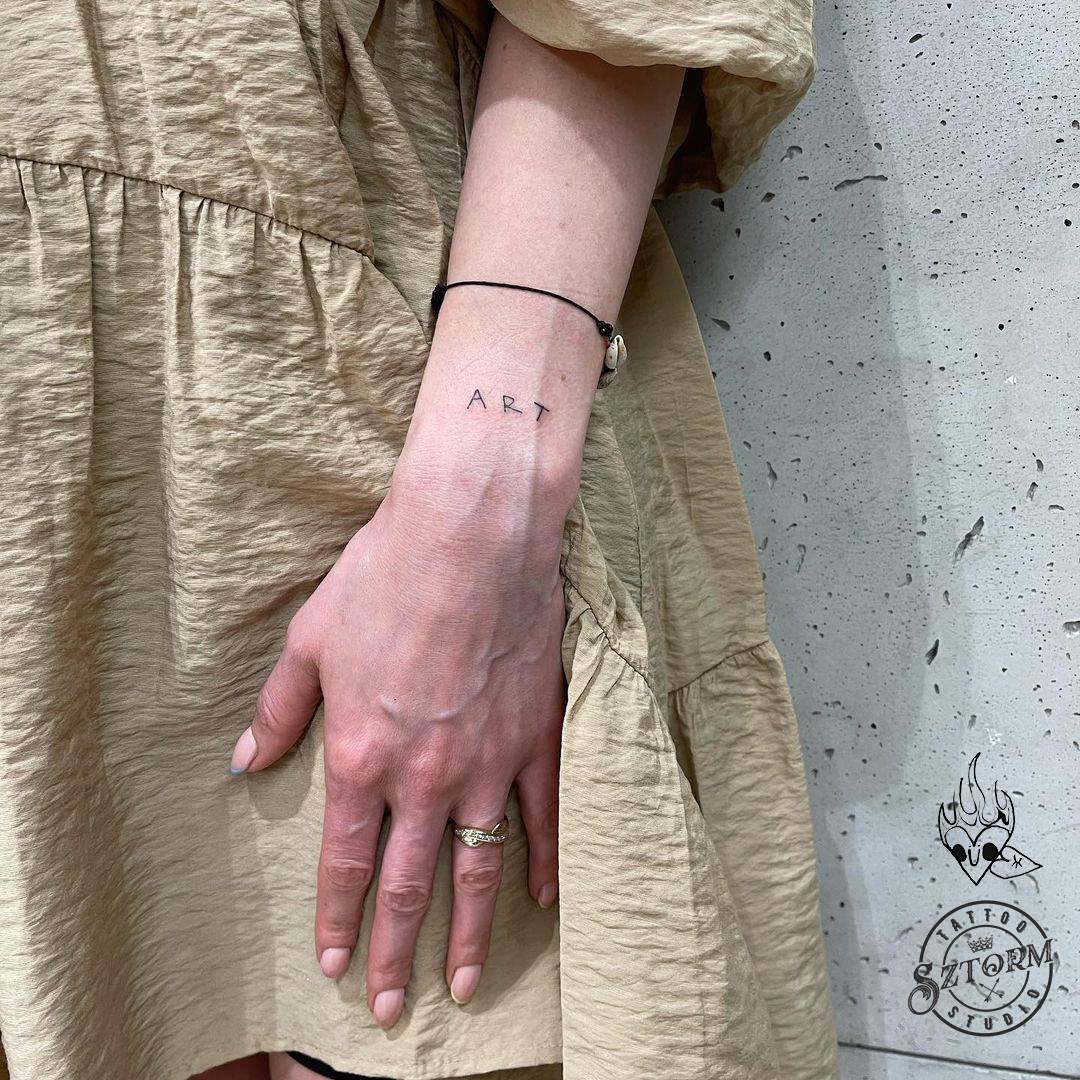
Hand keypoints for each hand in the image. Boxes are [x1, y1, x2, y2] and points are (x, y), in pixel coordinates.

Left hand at [228, 462, 566, 1029]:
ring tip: (463, 984)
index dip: (336, 920)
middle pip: (408, 884)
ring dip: (468, 933)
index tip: (332, 965)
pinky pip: (542, 814)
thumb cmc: (384, 579)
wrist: (469, 540)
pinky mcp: (537, 737)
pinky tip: (540, 896)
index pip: (343, 862)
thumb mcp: (311, 640)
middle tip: (392, 1008)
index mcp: (361, 757)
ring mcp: (488, 763)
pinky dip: (541, 859)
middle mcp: (423, 777)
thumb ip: (280, 709)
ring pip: (477, 867)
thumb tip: (249, 760)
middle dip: (396, 951)